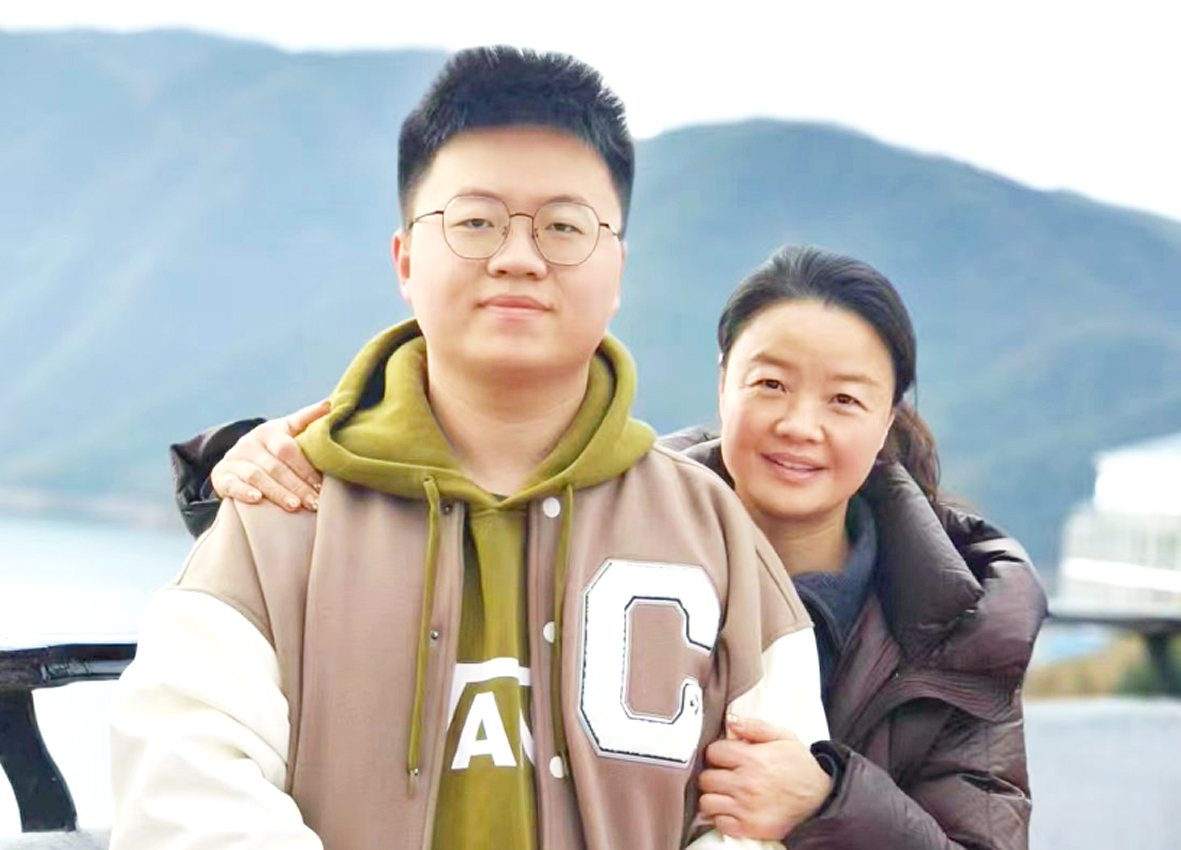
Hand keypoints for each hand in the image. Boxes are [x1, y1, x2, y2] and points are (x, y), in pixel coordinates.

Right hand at [211, 400, 330, 510]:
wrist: (238, 459)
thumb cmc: (272, 448)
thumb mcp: (287, 431)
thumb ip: (307, 419)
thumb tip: (330, 405)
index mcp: (268, 431)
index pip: (288, 449)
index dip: (305, 468)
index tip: (321, 486)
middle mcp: (248, 443)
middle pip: (275, 466)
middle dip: (297, 486)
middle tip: (313, 502)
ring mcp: (233, 459)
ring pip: (257, 476)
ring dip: (277, 492)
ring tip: (294, 506)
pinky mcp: (221, 476)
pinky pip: (231, 484)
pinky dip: (243, 492)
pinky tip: (257, 499)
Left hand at [697, 715, 832, 840]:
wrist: (821, 800)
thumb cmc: (800, 767)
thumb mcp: (784, 737)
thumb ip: (755, 726)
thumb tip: (730, 721)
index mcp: (752, 759)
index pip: (713, 752)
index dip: (718, 753)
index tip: (727, 757)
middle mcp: (745, 784)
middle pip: (706, 778)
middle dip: (714, 775)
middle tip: (726, 776)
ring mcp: (745, 808)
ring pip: (707, 802)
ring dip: (714, 797)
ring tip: (727, 794)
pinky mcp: (748, 828)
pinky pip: (719, 823)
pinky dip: (722, 818)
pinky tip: (734, 810)